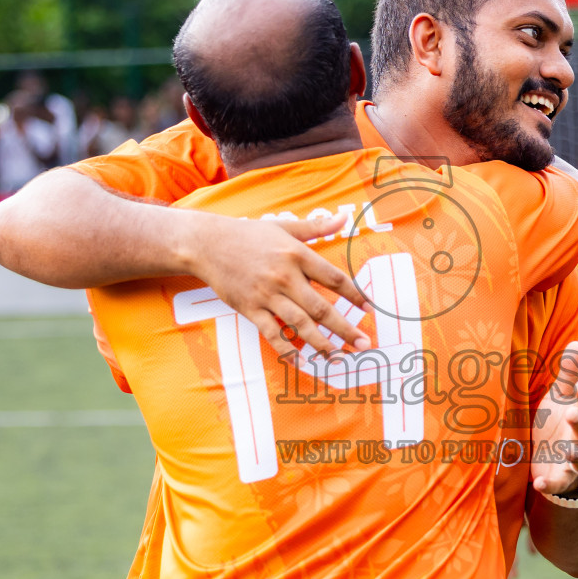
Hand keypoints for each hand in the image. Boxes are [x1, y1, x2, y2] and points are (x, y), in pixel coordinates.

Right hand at [189, 213, 370, 358]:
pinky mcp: (250, 308)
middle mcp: (285, 277)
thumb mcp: (285, 226)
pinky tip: (300, 361)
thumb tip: (344, 217)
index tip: (370, 310)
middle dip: (345, 329)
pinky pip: (272, 333)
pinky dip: (286, 348)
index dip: (355, 296)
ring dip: (321, 343)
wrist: (208, 243)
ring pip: (300, 324)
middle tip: (364, 344)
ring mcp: (267, 295)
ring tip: (338, 357)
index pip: (334, 279)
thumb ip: (317, 227)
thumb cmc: (249, 234)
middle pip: (322, 308)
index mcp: (298, 255)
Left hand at [530, 342, 577, 497]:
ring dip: (574, 454)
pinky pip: (559, 484)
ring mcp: (572, 460)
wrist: (549, 457)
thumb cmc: (555, 421)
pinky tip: (539, 484)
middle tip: (570, 413)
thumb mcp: (560, 397)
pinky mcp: (560, 479)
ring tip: (564, 449)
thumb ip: (568, 374)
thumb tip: (577, 342)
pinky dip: (550, 485)